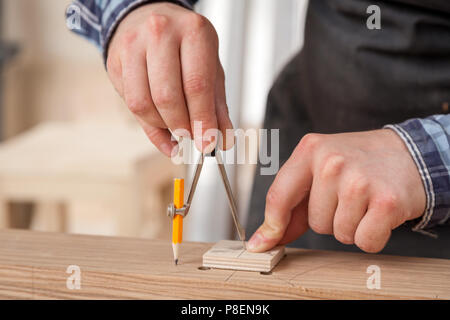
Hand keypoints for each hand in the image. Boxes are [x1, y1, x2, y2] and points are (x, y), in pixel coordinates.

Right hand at [106, 2, 232, 155]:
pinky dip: (149, 126)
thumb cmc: (184, 46)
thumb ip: (217, 106)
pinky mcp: (114, 62)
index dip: (202, 120)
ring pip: (143, 104)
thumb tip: (222, 140)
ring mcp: (133, 46)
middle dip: (181, 126)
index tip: (207, 143)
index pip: (197, 85)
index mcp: (193, 31)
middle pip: (167, 96)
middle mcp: (160, 33)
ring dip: (163, 126)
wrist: (148, 19)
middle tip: (191, 136)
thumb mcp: (210, 68)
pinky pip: (129, 104)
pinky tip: (163, 131)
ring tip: (177, 127)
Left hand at [247, 129, 425, 252]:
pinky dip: (372, 236)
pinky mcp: (386, 201)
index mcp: (310, 149)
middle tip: (349, 196)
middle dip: (330, 218)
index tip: (262, 244)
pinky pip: (364, 241)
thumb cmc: (358, 164)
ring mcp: (359, 180)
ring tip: (364, 201)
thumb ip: (290, 204)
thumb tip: (264, 240)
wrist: (409, 153)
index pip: (279, 196)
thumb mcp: (319, 169)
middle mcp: (331, 162)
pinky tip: (379, 212)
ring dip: (352, 226)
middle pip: (314, 222)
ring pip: (339, 234)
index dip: (272, 225)